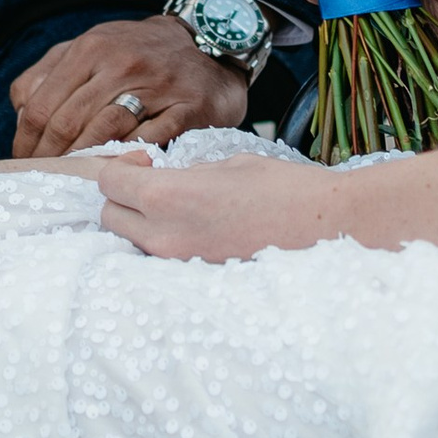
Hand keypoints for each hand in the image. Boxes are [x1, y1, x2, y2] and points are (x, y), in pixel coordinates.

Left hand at [7, 14, 249, 157]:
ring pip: (104, 131)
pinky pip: (150, 139)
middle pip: (68, 122)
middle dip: (49, 157)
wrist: (208, 42)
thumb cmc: (137, 53)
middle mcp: (122, 63)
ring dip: (82, 161)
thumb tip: (20, 112)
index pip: (41, 105)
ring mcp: (157, 84)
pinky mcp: (188, 106)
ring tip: (72, 178)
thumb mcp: (90, 47)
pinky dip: (128, 156)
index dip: (26, 141)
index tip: (24, 162)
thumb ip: (48, 73)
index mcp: (90, 48)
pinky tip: (115, 168)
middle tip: (45, 177)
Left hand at [95, 152, 336, 263]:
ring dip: (140, 221)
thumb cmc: (283, 188)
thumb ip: (187, 173)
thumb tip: (171, 180)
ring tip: (177, 205)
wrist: (327, 227)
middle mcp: (165, 236)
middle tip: (154, 180)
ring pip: (132, 241)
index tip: (147, 160)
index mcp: (168, 197)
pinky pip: (161, 257)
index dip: (122, 166)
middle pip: (110, 216)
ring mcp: (180, 263)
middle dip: (123, 195)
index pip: (110, 184)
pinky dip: (164, 241)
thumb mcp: (228, 164)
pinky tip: (195, 226)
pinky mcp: (197, 278)